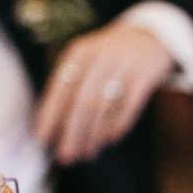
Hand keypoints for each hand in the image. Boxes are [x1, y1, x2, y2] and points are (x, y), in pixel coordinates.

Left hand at [36, 21, 174, 164]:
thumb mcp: (85, 63)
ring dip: (94, 134)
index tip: (43, 139)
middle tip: (66, 156)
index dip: (50, 115)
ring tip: (88, 153)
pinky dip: (118, 125)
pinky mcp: (145, 74)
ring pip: (104, 106)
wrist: (148, 36)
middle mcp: (100, 56)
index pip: (60, 87)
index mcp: (79, 53)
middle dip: (72, 133)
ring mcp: (125, 64)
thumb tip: (51, 130)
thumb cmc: (107, 60)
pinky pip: (129, 106)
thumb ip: (68, 89)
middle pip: (82, 101)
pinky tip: (110, 139)